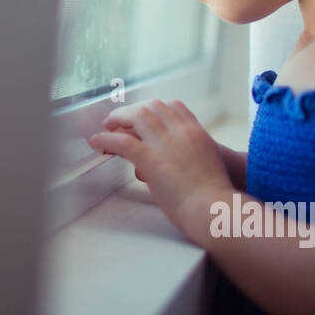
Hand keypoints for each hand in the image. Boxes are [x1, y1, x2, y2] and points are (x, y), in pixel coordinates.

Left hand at [88, 100, 232, 239]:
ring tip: (107, 126)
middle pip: (153, 107)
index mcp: (196, 132)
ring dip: (118, 118)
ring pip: (137, 116)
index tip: (143, 116)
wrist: (216, 208)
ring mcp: (165, 143)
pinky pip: (122, 141)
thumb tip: (166, 165)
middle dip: (134, 110)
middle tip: (120, 119)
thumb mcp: (208, 165)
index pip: (174, 107)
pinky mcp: (151, 159)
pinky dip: (106, 139)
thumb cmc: (214, 197)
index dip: (155, 109)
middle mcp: (180, 131)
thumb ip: (188, 157)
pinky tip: (97, 141)